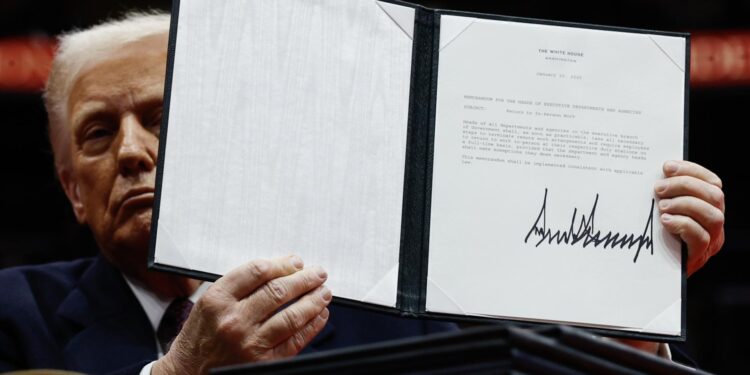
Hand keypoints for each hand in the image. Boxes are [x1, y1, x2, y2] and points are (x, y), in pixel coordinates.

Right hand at [152, 255, 331, 374]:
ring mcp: (250, 343)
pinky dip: (312, 325)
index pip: (257, 272)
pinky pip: (296, 340)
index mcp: (218, 300)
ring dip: (313, 301)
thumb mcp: (210, 302)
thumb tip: (282, 267)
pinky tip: (320, 315)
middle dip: (304, 279)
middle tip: (318, 273)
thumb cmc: (201, 335)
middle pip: (278, 292)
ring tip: (324, 292)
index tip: (296, 262)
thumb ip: (241, 284)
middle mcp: (234, 321)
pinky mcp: (264, 362)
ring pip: (291, 316)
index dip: (283, 264)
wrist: (188, 373)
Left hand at [655, 160, 724, 275]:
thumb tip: (656, 172)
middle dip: (684, 185)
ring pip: (712, 215)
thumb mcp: (663, 209)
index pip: (712, 182)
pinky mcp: (700, 255)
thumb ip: (666, 193)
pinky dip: (682, 224)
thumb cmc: (656, 234)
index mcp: (709, 206)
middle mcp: (715, 222)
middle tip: (658, 188)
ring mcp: (711, 239)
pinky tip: (665, 221)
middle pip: (714, 195)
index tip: (667, 167)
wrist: (653, 270)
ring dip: (685, 204)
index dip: (692, 170)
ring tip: (662, 206)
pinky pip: (700, 236)